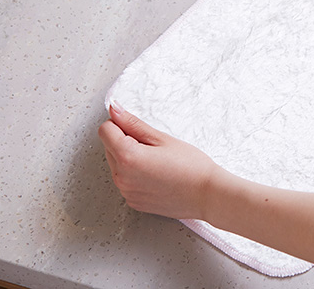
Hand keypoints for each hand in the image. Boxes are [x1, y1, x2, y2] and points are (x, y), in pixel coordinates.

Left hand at [98, 102, 223, 219]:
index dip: (120, 124)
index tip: (138, 128)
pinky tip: (157, 175)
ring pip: (116, 165)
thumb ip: (134, 124)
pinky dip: (135, 175)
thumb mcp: (163, 139)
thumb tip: (115, 110)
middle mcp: (121, 177)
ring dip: (129, 159)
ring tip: (157, 162)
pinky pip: (125, 181)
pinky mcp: (134, 202)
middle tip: (154, 146)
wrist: (207, 195)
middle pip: (109, 147)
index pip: (105, 130)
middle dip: (124, 141)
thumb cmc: (191, 166)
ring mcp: (127, 192)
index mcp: (127, 157)